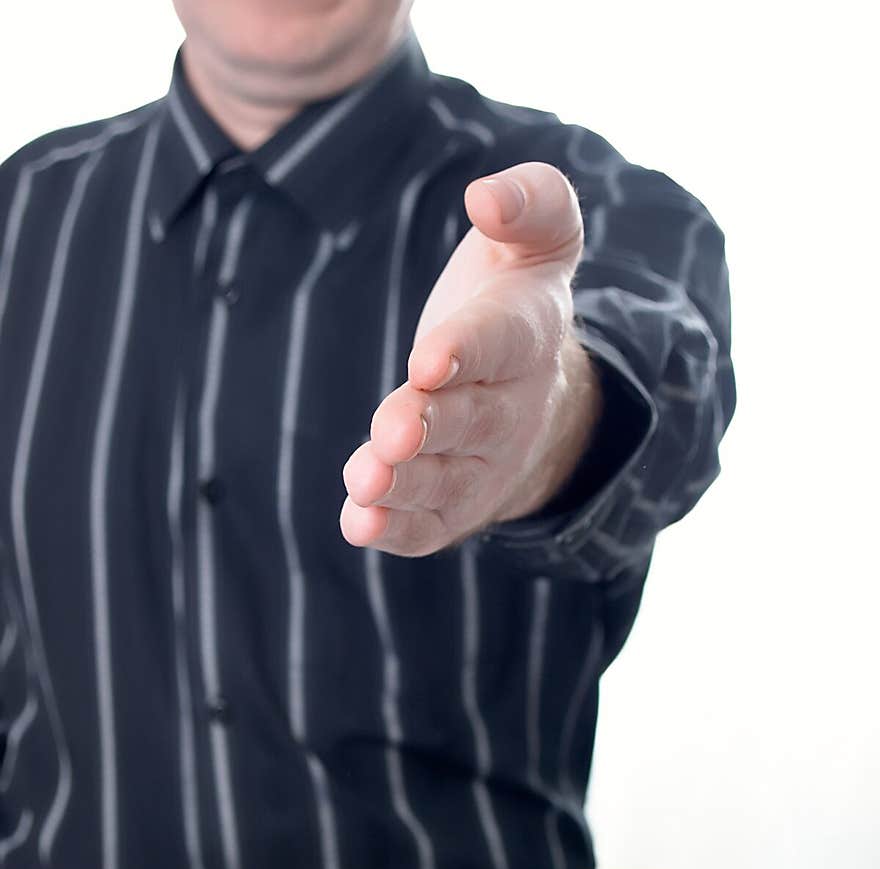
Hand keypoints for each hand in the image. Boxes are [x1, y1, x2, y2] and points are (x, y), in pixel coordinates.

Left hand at [340, 161, 600, 555]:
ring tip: (365, 484)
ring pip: (448, 480)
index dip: (465, 351)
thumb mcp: (536, 242)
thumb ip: (529, 204)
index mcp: (527, 335)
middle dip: (431, 425)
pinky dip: (397, 529)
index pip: (500, 342)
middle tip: (392, 430)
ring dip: (406, 484)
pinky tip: (360, 524)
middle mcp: (512, 407)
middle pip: (473, 420)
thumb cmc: (512, 304)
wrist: (535, 397)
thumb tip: (485, 195)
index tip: (427, 359)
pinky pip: (430, 525)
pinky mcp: (456, 506)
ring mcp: (485, 463)